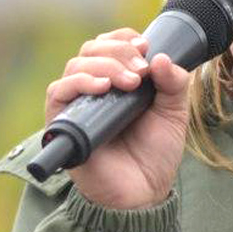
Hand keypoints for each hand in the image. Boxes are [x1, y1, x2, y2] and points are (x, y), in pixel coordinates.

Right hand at [46, 28, 191, 209]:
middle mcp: (92, 89)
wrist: (143, 192)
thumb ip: (174, 83)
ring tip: (130, 83)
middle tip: (141, 71)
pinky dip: (79, 82)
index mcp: (116, 81)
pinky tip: (102, 87)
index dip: (123, 38)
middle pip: (91, 50)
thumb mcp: (173, 113)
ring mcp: (76, 105)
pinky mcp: (63, 124)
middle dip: (118, 52)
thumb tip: (161, 57)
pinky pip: (58, 92)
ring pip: (75, 65)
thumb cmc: (154, 155)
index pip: (107, 45)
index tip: (145, 46)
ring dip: (104, 66)